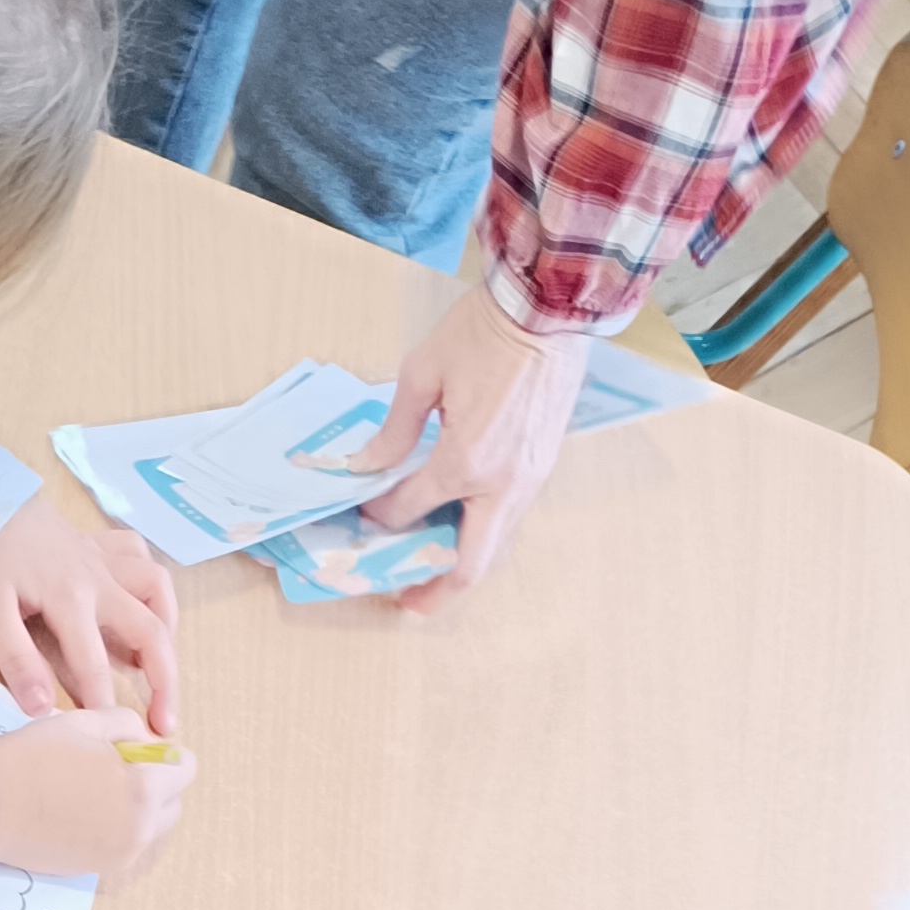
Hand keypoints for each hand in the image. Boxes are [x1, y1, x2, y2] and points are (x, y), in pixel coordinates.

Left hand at [0, 492, 180, 727]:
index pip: (95, 664)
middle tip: (165, 722)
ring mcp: (104, 561)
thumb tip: (42, 707)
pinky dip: (148, 581)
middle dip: (166, 680)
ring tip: (162, 662)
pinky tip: (144, 605)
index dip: (107, 704)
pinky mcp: (100, 546)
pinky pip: (139, 556)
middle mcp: (99, 580)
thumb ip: (17, 660)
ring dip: (167, 626)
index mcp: (70, 600)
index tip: (116, 736)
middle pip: (151, 631)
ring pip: (157, 587)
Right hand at [0, 708, 196, 881]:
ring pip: (150, 828)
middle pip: (173, 803)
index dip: (162, 753)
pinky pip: (125, 847)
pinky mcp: (99, 870)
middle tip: (111, 769)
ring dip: (136, 810)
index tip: (132, 749)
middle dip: (154, 784)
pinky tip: (79, 814)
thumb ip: (128, 726)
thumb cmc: (34, 757)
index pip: (186, 768)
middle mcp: (142, 829)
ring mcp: (122, 855)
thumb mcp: (86, 722)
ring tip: (93, 792)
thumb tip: (145, 742)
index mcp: (145, 788)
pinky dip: (115, 830)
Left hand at [352, 286, 590, 603]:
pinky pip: (510, 519)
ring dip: (463, 563)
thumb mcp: (423, 373)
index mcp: (465, 462)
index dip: (379, 513)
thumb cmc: (484, 331)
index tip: (362, 508)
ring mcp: (528, 482)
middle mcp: (501, 485)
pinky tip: (462, 525)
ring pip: (495, 546)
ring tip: (435, 568)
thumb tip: (371, 464)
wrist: (547, 308)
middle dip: (437, 590)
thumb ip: (395, 429)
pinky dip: (483, 533)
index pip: (410, 508)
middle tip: (409, 601)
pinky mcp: (543, 469)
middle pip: (470, 563)